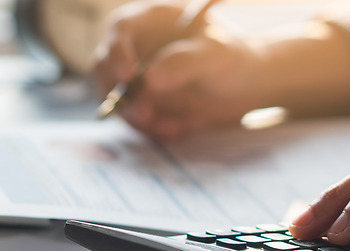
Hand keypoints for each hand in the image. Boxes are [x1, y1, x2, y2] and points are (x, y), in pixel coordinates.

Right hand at [93, 1, 268, 140]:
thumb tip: (149, 79)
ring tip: (169, 126)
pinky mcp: (141, 101)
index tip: (128, 78)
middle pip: (105, 65)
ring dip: (135, 116)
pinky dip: (149, 128)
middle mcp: (136, 46)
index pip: (121, 28)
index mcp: (152, 21)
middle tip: (145, 114)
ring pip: (115, 96)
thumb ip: (184, 63)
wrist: (244, 88)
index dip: (118, 52)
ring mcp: (135, 76)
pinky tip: (175, 129)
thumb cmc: (231, 60)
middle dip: (120, 93)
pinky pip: (132, 117)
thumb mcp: (215, 56)